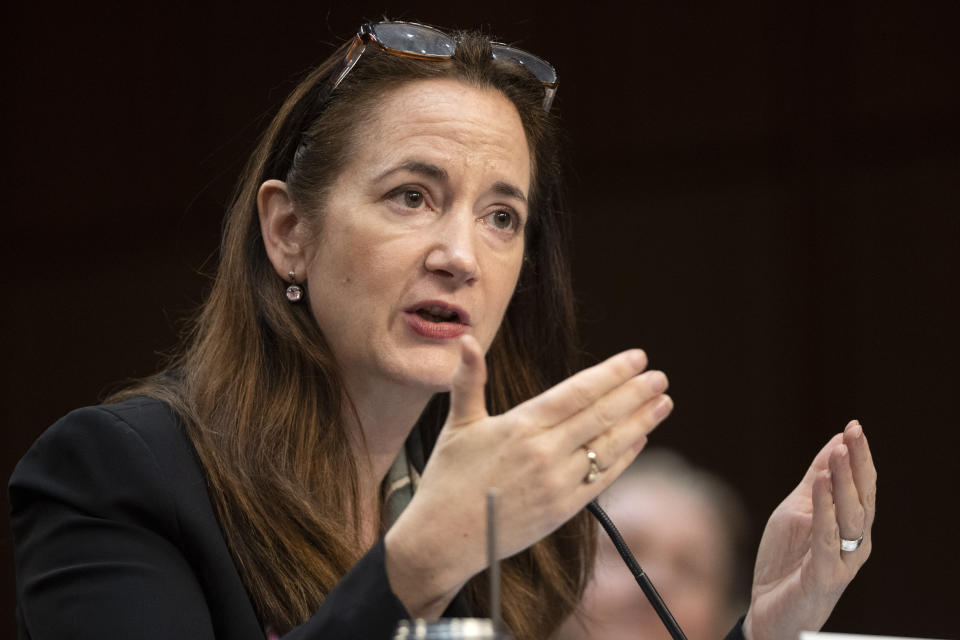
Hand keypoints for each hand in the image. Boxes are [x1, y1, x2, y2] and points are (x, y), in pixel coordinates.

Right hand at [385, 336, 672, 616]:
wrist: (444, 539)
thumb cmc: (447, 478)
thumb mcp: (457, 424)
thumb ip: (469, 380)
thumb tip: (466, 342)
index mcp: (520, 425)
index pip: (578, 391)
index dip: (612, 373)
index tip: (637, 359)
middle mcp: (544, 452)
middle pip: (601, 415)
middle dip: (636, 393)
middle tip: (660, 377)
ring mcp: (558, 483)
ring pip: (609, 446)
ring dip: (641, 423)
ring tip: (663, 403)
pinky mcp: (563, 509)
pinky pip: (603, 478)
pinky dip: (625, 457)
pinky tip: (640, 439)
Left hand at [744, 421, 876, 639]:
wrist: (767, 612)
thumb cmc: (785, 562)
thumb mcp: (796, 511)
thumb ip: (816, 481)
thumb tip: (835, 442)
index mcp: (850, 527)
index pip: (861, 488)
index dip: (859, 457)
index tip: (854, 427)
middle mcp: (853, 544)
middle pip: (863, 498)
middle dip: (858, 464)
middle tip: (854, 433)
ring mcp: (841, 562)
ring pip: (851, 517)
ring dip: (844, 482)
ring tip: (839, 452)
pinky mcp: (823, 577)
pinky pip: (827, 539)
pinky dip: (826, 510)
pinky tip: (820, 484)